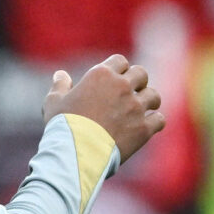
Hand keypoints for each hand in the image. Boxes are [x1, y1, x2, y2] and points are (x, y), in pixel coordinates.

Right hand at [44, 54, 165, 161]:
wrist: (76, 152)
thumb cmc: (62, 126)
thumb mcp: (54, 102)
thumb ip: (60, 86)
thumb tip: (60, 75)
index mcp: (101, 75)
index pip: (120, 61)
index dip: (119, 69)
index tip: (116, 79)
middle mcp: (122, 87)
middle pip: (141, 74)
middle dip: (138, 82)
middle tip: (131, 93)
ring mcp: (135, 107)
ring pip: (154, 96)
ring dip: (149, 101)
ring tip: (141, 109)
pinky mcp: (143, 128)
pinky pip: (159, 119)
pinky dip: (155, 122)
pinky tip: (147, 126)